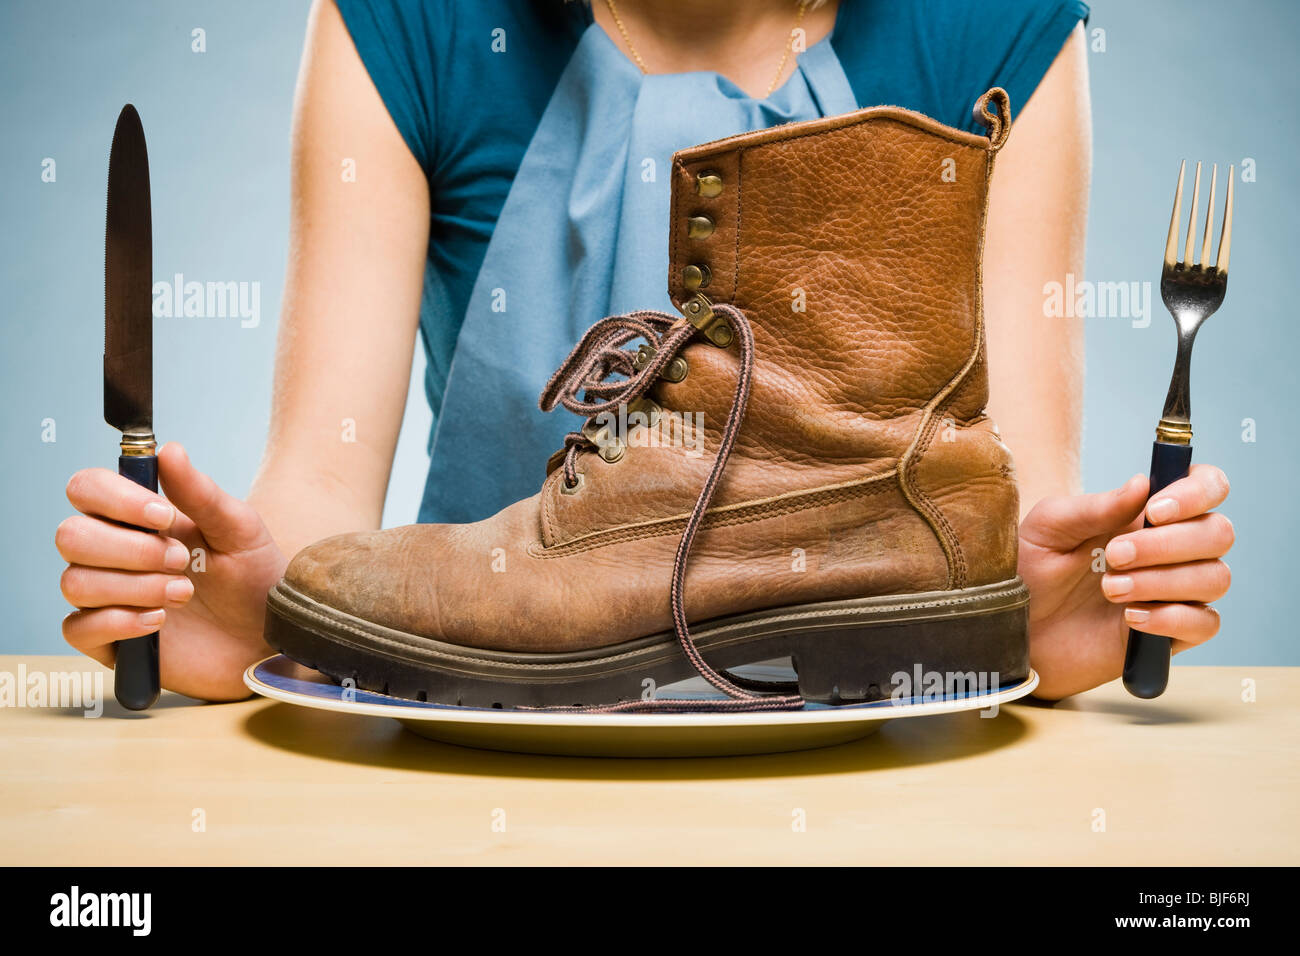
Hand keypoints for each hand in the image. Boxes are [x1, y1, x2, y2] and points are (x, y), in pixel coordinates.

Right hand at [56, 443, 286, 700]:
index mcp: (138, 519)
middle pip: (71, 535)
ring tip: (183, 594)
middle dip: (129, 549)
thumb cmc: (254, 578)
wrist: (268, 637)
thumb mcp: (239, 531)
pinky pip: (77, 628)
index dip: (115, 498)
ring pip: (75, 582)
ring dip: (134, 586)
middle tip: (180, 561)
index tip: (164, 516)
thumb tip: (169, 449)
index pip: (87, 489)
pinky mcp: (109, 641)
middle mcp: (113, 554)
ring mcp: (107, 598)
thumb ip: (201, 494)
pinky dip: (119, 622)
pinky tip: (158, 621)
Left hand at [1017, 465, 1233, 699]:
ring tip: (1110, 590)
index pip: (1206, 486)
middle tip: (1114, 556)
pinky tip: (1131, 618)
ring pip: (1215, 577)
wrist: (1015, 632)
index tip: (1155, 511)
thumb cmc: (1029, 572)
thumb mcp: (1048, 530)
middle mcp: (1171, 549)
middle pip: (1219, 533)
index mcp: (1145, 514)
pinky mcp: (1172, 633)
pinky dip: (1173, 618)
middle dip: (1167, 544)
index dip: (1197, 492)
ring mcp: (1175, 592)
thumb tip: (1142, 482)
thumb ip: (1094, 507)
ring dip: (1163, 581)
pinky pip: (1206, 623)